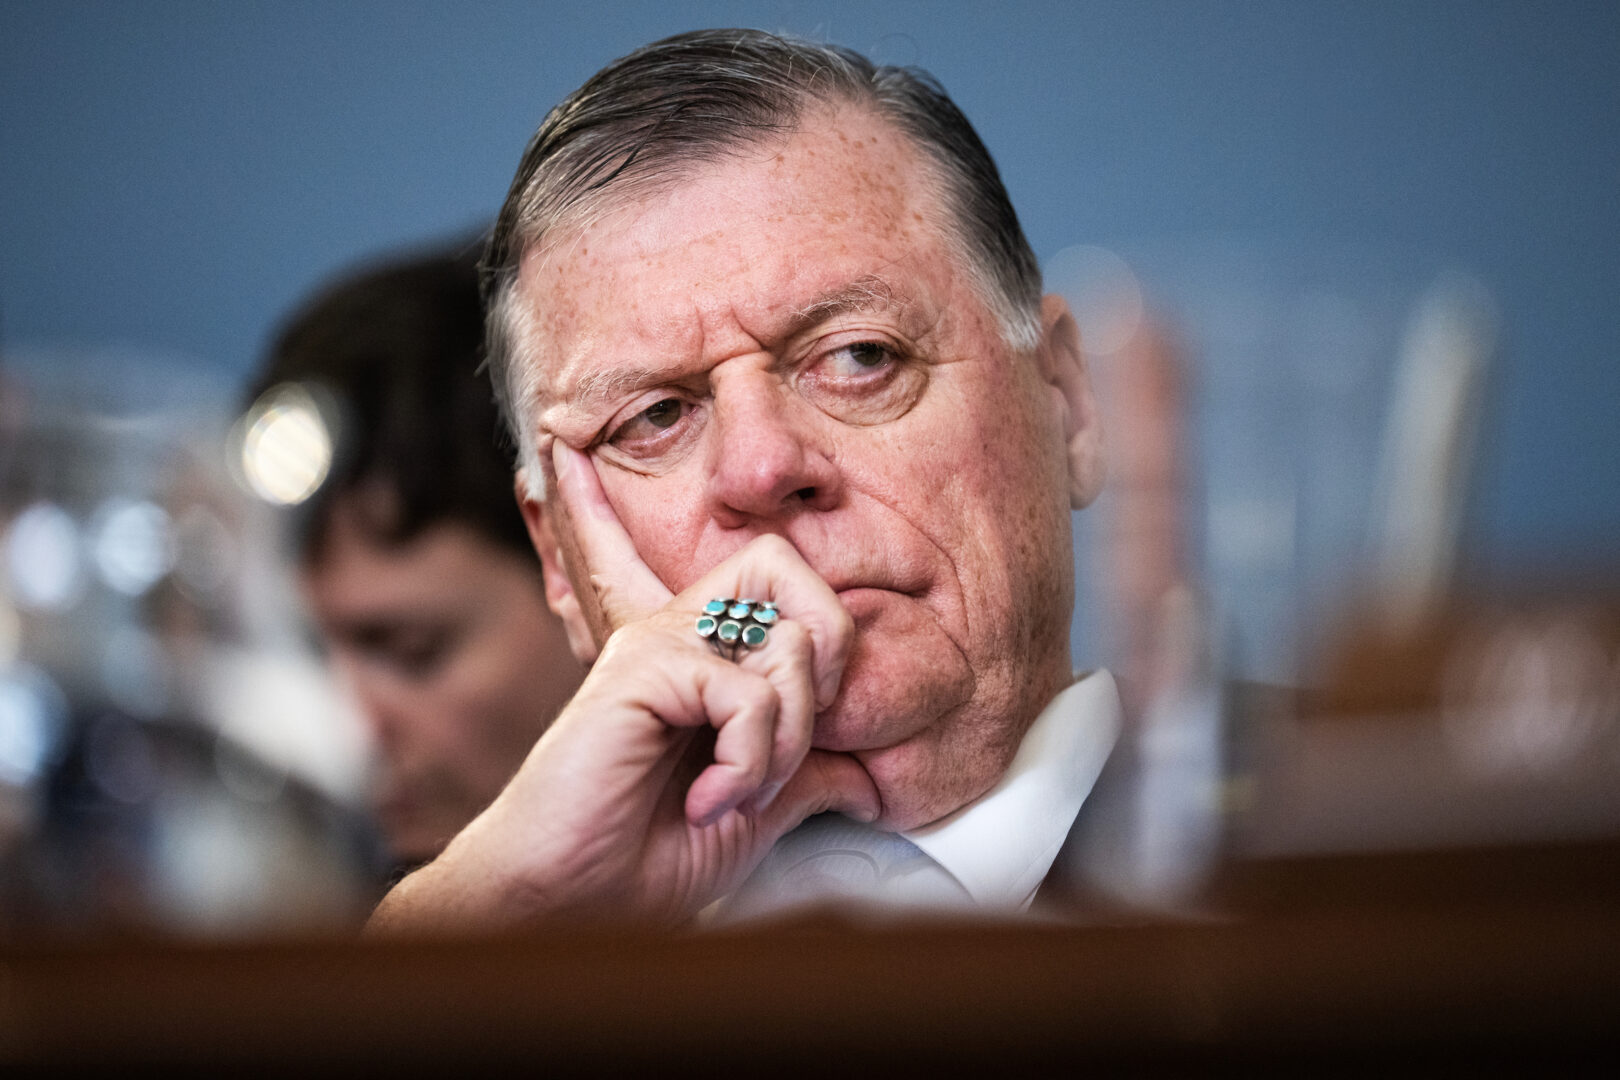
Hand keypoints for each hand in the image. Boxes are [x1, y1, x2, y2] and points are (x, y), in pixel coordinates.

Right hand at [367, 440, 879, 931]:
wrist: (567, 900)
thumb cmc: (639, 857)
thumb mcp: (754, 812)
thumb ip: (809, 775)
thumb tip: (873, 775)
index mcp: (708, 651)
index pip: (791, 583)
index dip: (831, 643)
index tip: (813, 731)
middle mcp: (682, 632)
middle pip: (788, 568)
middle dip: (825, 658)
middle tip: (792, 738)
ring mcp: (659, 645)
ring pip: (786, 640)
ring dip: (786, 738)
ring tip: (739, 792)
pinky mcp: (641, 671)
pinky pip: (746, 693)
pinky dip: (747, 762)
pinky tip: (707, 801)